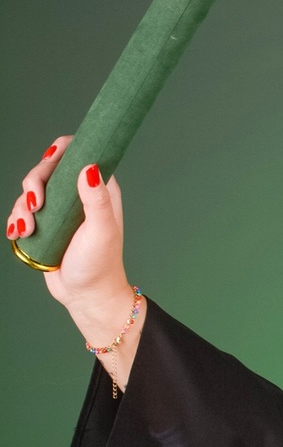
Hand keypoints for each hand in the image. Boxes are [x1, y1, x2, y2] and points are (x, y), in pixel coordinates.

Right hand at [7, 134, 132, 331]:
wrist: (85, 296)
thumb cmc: (99, 265)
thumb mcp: (101, 231)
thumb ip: (96, 199)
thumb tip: (89, 166)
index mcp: (98, 188)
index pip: (77, 152)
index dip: (60, 150)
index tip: (49, 162)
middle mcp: (78, 194)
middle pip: (46, 168)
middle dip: (33, 182)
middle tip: (35, 205)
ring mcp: (59, 209)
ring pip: (30, 190)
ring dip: (22, 207)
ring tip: (28, 230)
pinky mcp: (44, 224)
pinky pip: (22, 211)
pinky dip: (16, 220)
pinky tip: (19, 234)